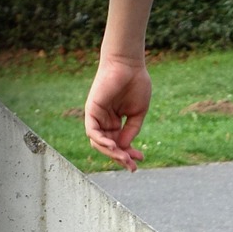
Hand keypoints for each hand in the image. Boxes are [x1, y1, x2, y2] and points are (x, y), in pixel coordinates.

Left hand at [84, 55, 152, 170]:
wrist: (129, 65)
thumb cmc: (136, 84)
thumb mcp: (137, 113)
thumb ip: (131, 130)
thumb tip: (123, 148)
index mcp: (116, 121)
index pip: (118, 143)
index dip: (129, 153)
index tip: (141, 159)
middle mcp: (104, 120)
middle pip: (108, 146)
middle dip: (120, 157)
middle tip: (133, 166)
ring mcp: (97, 115)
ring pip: (98, 142)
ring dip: (111, 153)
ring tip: (124, 158)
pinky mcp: (91, 110)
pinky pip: (92, 131)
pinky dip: (101, 141)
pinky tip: (113, 146)